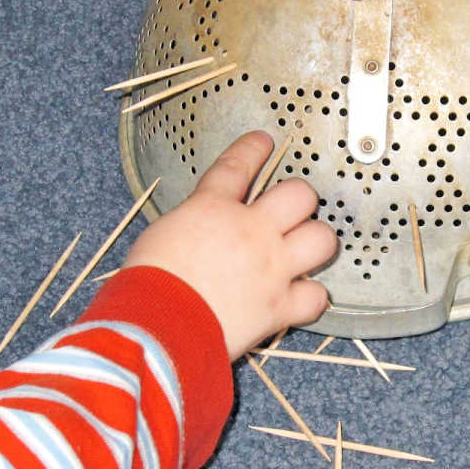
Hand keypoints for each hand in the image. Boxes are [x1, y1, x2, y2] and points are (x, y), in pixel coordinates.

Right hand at [123, 131, 336, 359]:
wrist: (157, 327)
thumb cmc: (147, 284)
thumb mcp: (162, 234)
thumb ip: (195, 223)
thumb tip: (206, 226)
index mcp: (212, 208)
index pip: (238, 164)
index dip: (253, 149)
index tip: (263, 141)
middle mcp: (250, 232)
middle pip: (299, 194)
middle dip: (299, 199)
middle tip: (290, 211)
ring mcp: (271, 268)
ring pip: (321, 239)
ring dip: (315, 242)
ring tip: (303, 250)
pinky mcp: (279, 306)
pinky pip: (316, 297)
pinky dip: (310, 298)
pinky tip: (301, 296)